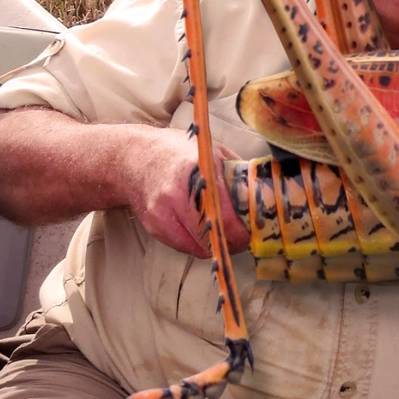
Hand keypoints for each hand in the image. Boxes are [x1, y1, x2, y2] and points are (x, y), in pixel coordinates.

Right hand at [124, 127, 248, 257]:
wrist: (134, 158)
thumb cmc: (178, 152)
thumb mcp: (212, 151)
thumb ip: (236, 173)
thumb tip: (264, 193)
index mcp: (196, 170)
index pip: (224, 212)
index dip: (242, 229)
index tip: (252, 232)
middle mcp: (176, 192)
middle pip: (212, 234)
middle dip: (233, 241)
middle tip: (243, 238)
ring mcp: (162, 211)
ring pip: (199, 247)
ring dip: (216, 245)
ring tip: (223, 232)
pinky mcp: (154, 225)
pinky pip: (184, 247)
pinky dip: (198, 244)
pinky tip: (202, 230)